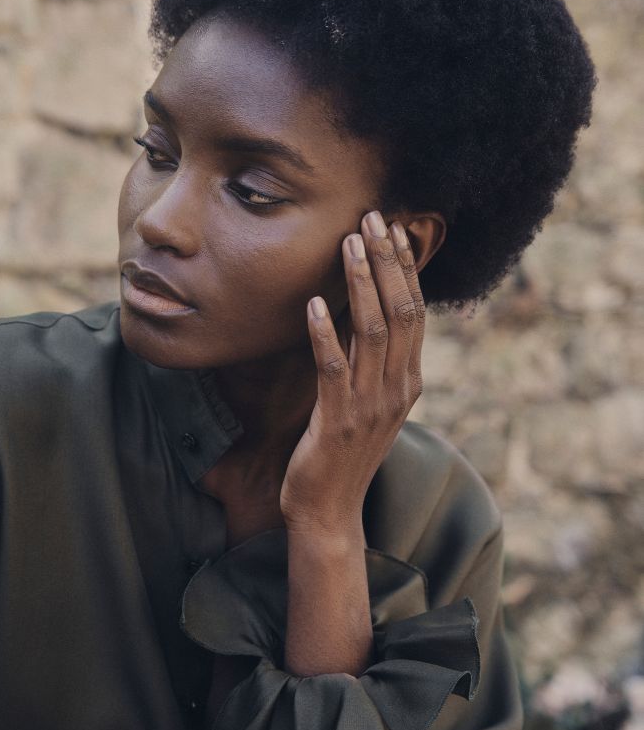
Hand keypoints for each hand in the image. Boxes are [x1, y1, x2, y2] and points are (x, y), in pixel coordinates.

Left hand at [279, 210, 425, 534]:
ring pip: (372, 332)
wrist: (329, 511)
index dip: (406, 268)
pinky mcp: (338, 419)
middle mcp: (397, 388)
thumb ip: (375, 363)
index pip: (415, 312)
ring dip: (361, 283)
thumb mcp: (370, 402)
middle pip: (401, 312)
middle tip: (374, 218)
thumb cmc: (343, 452)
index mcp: (409, 381)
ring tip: (348, 244)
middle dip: (388, 261)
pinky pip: (334, 368)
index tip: (395, 228)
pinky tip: (315, 303)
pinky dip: (326, 332)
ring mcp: (370, 405)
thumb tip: (367, 315)